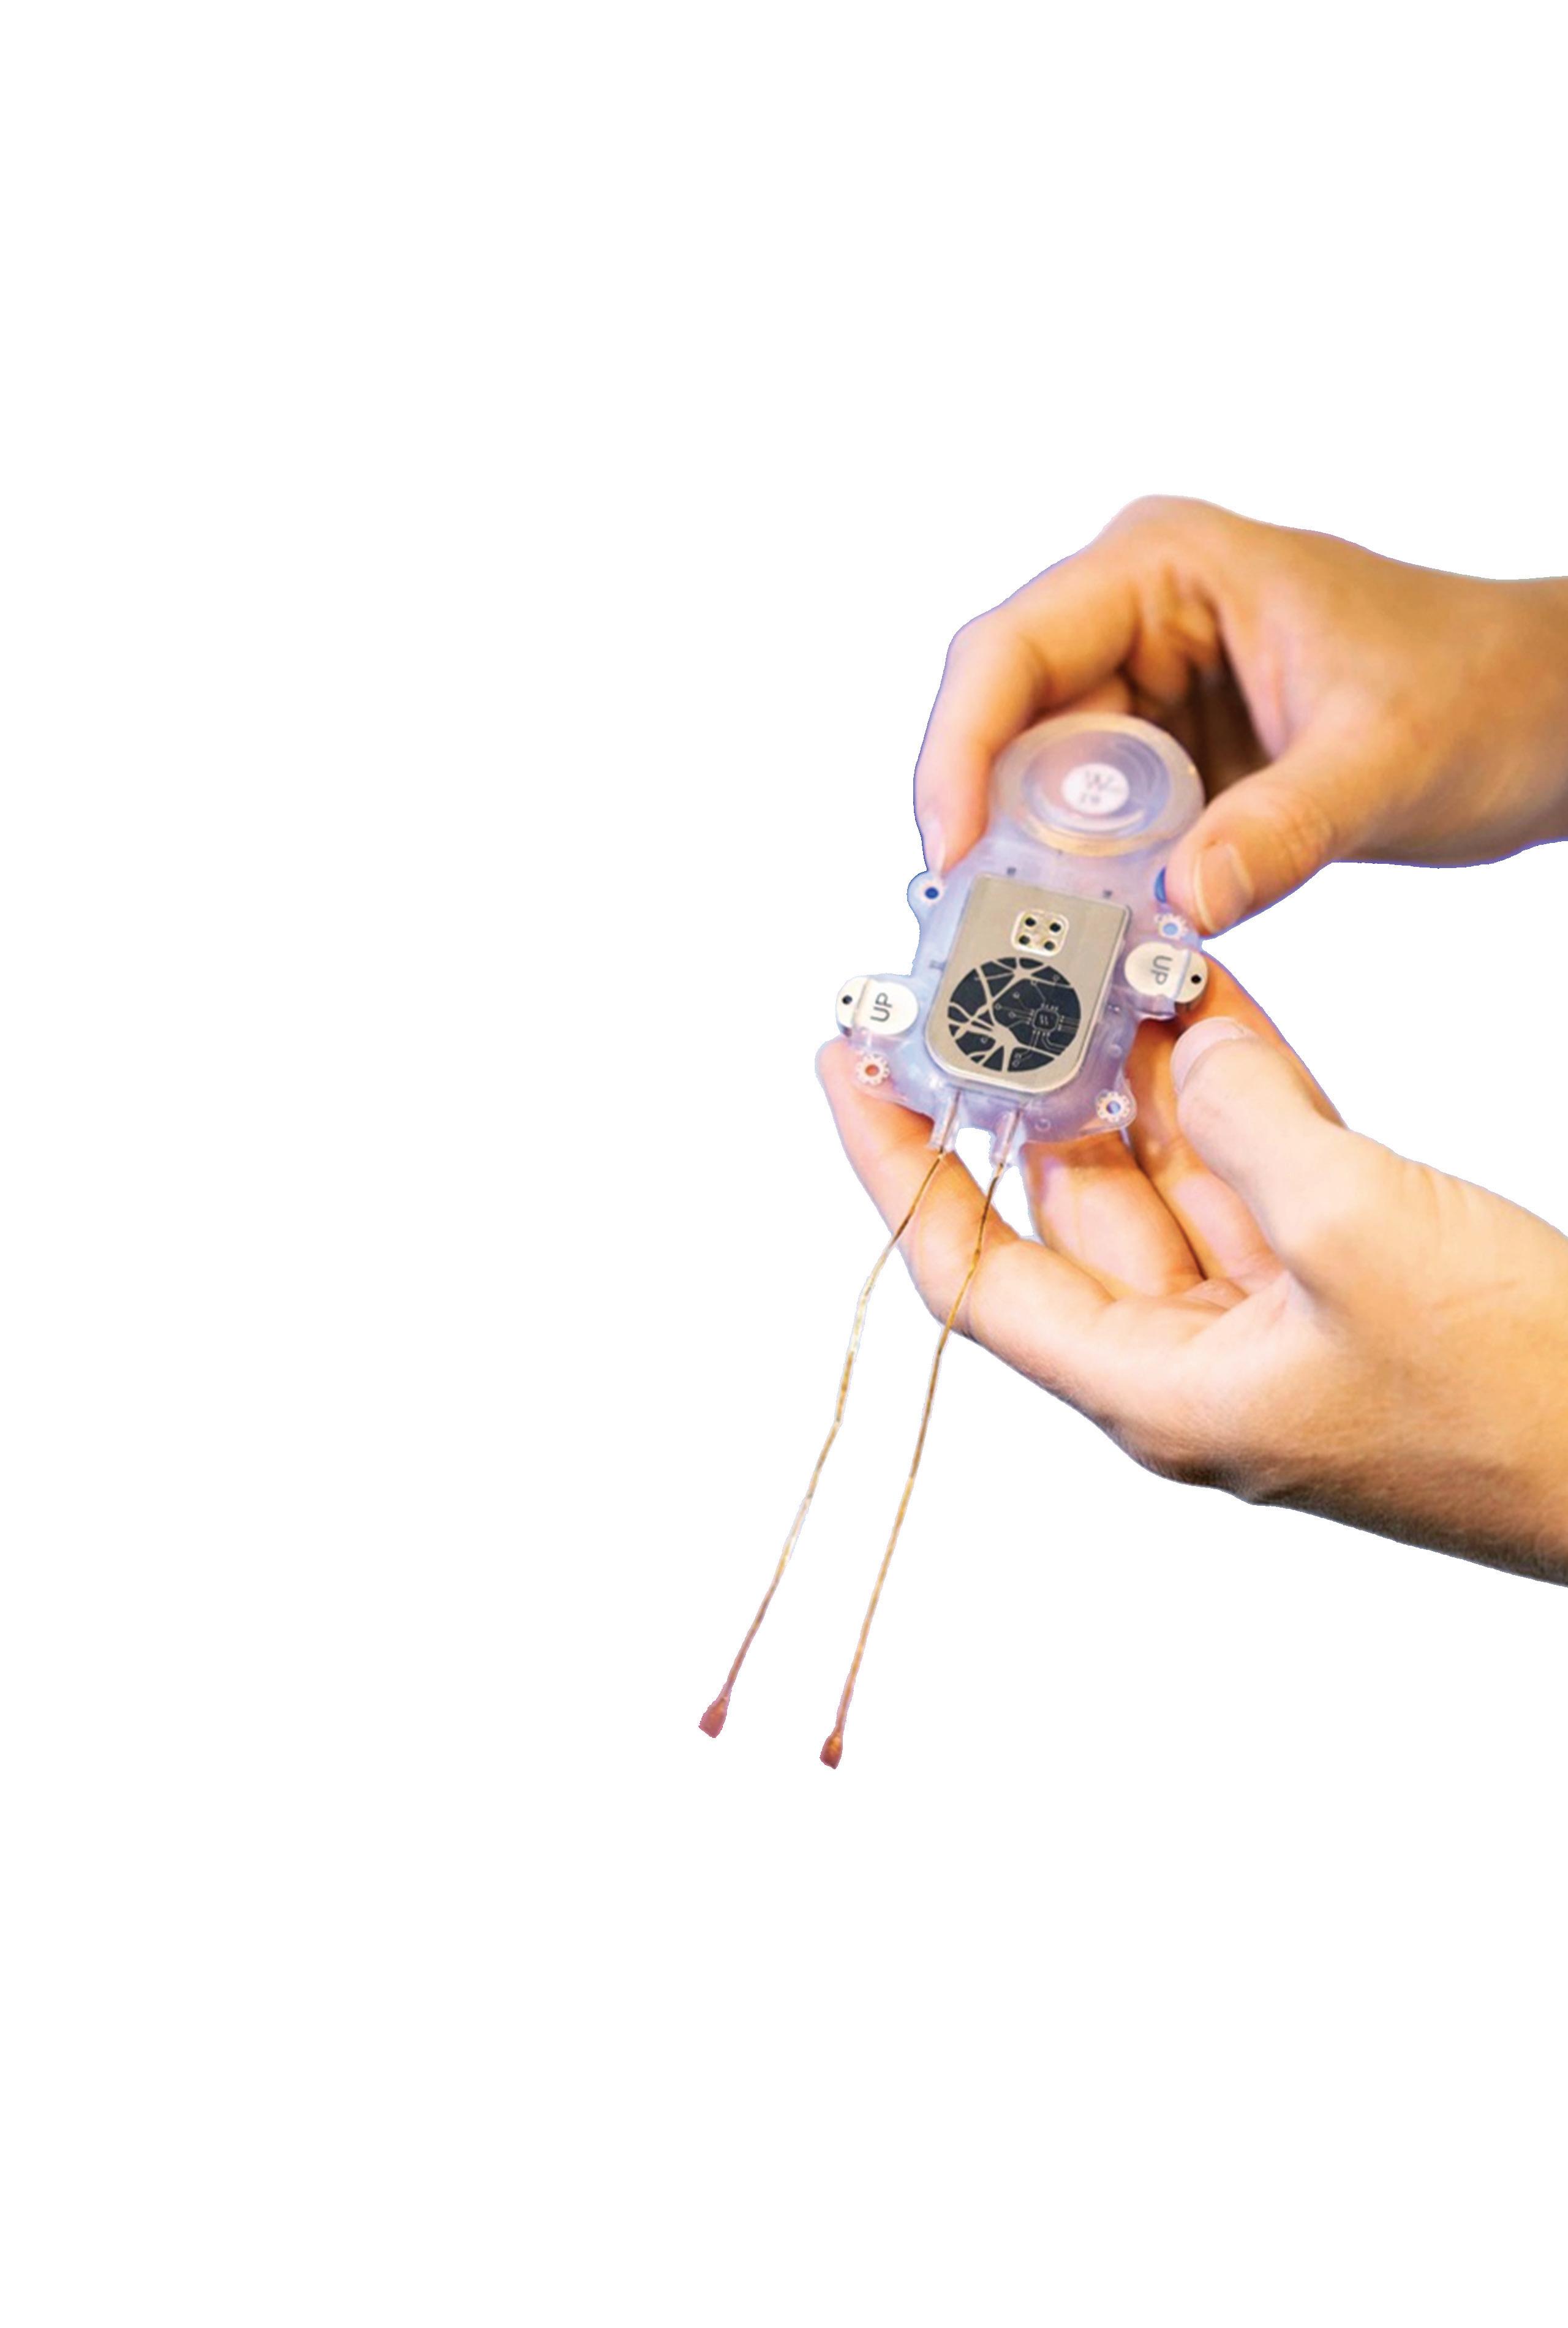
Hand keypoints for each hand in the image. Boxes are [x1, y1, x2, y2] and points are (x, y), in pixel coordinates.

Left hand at [818, 973, 1567, 1580]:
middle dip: (1023, 1085)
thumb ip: (1246, 1121)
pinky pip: (1256, 1161)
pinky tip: (1193, 986)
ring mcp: (1272, 1315)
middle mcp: (1192, 1357)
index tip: (845, 1060)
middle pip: (1066, 1203)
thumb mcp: (1361, 1232)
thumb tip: (1178, 1042)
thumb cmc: (1522, 1397)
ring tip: (1078, 948)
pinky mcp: (1348, 1272)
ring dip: (1129, 1064)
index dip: (898, 1165)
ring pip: (1166, 1168)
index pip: (971, 1269)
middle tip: (977, 968)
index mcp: (1157, 1389)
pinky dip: (1229, 1077)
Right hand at [916, 498, 1567, 930]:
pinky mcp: (1165, 765)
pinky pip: (1088, 830)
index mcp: (1167, 567)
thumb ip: (1283, 831)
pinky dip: (1083, 890)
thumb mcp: (1388, 761)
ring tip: (1031, 953)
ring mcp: (1145, 693)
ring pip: (1033, 787)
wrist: (1550, 716)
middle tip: (981, 932)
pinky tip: (1089, 945)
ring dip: (1029, 871)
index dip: (959, 751)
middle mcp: (1135, 619)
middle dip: (985, 828)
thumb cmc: (1488, 689)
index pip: (1009, 649)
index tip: (952, 852)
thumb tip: (1179, 904)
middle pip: (1001, 724)